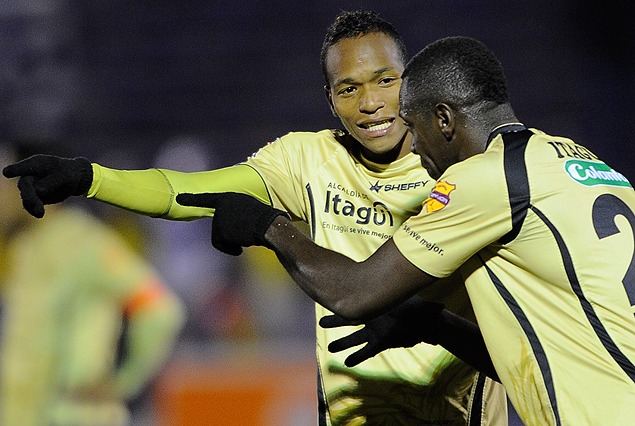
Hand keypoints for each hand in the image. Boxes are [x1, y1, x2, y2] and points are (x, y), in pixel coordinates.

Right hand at [2, 155, 92, 217]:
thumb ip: (52, 182)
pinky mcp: (34, 197)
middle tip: (36, 204)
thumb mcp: (64, 176)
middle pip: (25, 184)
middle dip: (28, 195)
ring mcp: (30, 187)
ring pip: (27, 197)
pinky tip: (39, 214)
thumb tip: (38, 191)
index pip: (24, 167)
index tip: (7, 172)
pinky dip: (34, 210)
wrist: (71, 179)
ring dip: (32, 205)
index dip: (15, 169)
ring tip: (40, 213)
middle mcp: (29, 175)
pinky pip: (30, 205)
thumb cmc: (67, 174)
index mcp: (36, 164)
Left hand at [176, 192, 288, 255]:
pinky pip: (222, 246)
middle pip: (219, 227)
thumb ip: (236, 212)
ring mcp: (219, 218)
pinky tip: (242, 246)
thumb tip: (232, 226)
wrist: (269, 225)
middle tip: (247, 232)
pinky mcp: (220, 231)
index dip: (191, 199)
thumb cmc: (266, 219)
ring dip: (233, 241)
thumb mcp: (250, 209)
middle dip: (230, 234)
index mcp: (228, 198)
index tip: (178, 198)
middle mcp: (221, 206)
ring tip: (248, 236)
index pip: (206, 199)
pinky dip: (232, 249)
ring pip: (221, 237)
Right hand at [320, 296, 444, 366]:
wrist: (426, 325)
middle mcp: (373, 318)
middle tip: (321, 323)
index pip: (359, 304)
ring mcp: (375, 330)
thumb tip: (440, 304)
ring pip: (354, 337)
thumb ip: (427, 305)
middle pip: (350, 319)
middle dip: (335, 321)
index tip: (333, 302)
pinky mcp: (380, 343)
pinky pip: (366, 351)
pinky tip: (348, 363)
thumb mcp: (423, 305)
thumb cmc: (422, 312)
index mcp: (377, 307)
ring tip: (330, 349)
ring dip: (343, 343)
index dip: (346, 305)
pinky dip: (357, 357)